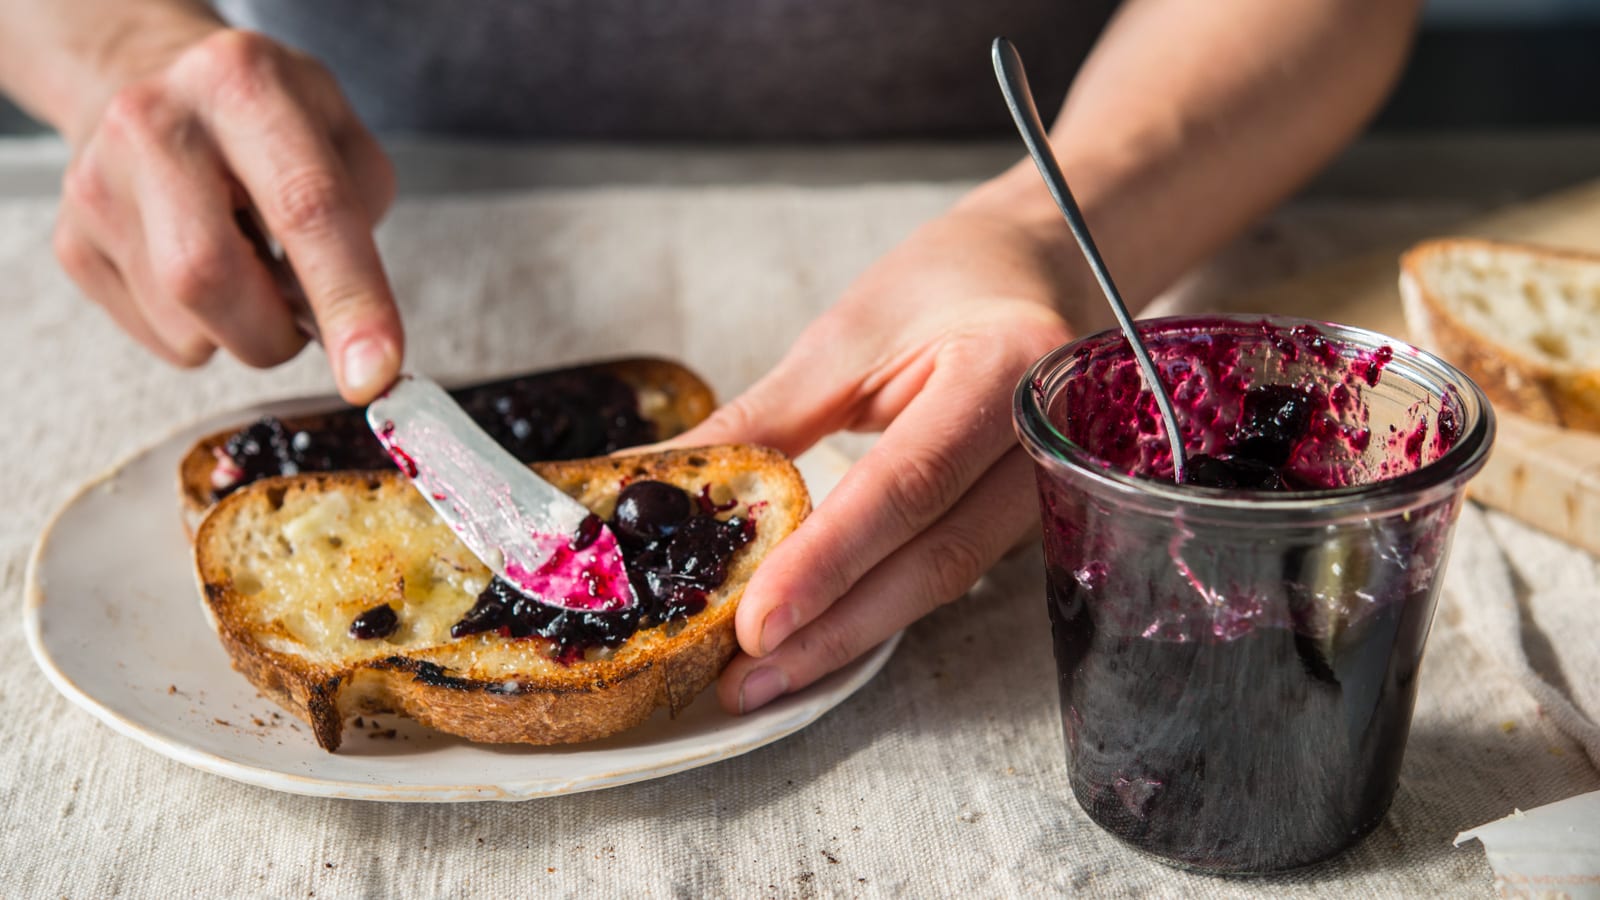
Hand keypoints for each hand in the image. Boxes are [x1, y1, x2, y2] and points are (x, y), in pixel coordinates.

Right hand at [52, 28, 401, 402]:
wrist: (145, 81)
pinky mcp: (72, 243)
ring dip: (242, 329)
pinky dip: (205, 329)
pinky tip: (204, 265)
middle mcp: (154, 126)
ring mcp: (97, 185)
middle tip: (302, 319)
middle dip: (276, 332)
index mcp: (242, 85)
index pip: (306, 208)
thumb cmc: (261, 118)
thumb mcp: (340, 132)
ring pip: (185, 326)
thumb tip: (351, 331)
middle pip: (209, 276)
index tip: (373, 374)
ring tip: (247, 264)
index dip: (348, 298)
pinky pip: (159, 337)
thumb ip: (360, 218)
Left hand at [668, 197, 1086, 712]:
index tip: (757, 621)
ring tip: (767, 675)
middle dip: (834, 628)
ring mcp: (1048, 486)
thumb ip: (767, 418)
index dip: (828, 561)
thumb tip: (665, 481)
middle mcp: (1045, 439)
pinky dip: (880, 608)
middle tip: (747, 677)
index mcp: (1004, 369)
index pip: (907, 484)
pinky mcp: (1026, 515)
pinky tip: (824, 638)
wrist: (1036, 266)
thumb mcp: (848, 333)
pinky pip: (950, 570)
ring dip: (853, 633)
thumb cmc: (945, 283)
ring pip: (946, 578)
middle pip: (936, 557)